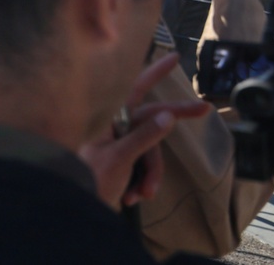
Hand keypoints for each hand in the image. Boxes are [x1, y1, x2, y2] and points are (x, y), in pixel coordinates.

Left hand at [79, 52, 211, 210]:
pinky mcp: (119, 163)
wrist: (68, 217)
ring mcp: (116, 145)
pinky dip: (140, 182)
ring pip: (149, 149)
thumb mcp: (118, 159)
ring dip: (150, 174)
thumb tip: (167, 116)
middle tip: (205, 110)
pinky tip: (130, 198)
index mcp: (107, 119)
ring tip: (142, 194)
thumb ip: (144, 136)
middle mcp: (112, 127)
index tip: (174, 58)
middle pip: (152, 119)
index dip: (155, 72)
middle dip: (171, 126)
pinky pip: (141, 165)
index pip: (134, 88)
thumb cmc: (85, 183)